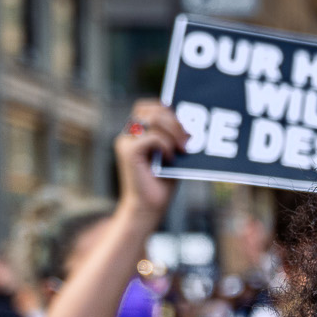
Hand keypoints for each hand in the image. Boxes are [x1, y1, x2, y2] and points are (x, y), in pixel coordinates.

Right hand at [114, 100, 187, 222]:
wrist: (149, 208)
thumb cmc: (162, 183)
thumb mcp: (173, 155)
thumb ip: (175, 137)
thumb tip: (190, 121)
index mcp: (136, 133)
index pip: (148, 107)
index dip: (166, 109)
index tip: (185, 125)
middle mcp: (128, 135)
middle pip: (150, 110)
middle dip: (174, 121)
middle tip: (190, 138)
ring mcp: (126, 142)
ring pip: (152, 120)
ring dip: (174, 132)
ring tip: (184, 149)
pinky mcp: (128, 152)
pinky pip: (151, 137)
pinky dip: (165, 145)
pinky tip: (171, 158)